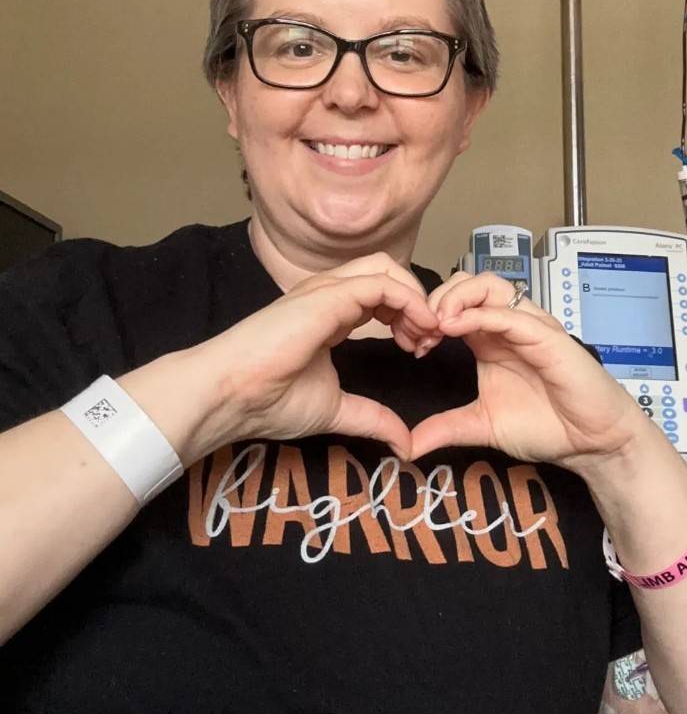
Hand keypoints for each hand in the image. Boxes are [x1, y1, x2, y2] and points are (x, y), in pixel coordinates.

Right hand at [142, 254, 438, 459]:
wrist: (230, 394)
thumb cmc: (269, 400)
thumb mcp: (335, 410)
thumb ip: (372, 418)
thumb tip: (405, 444)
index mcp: (328, 314)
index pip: (380, 297)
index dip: (407, 318)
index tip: (418, 351)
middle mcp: (329, 294)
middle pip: (388, 275)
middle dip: (417, 302)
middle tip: (429, 340)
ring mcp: (327, 290)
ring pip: (387, 269)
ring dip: (416, 297)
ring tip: (426, 332)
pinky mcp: (328, 294)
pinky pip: (382, 283)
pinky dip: (410, 300)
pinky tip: (419, 328)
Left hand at [409, 272, 643, 470]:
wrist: (590, 442)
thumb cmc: (546, 425)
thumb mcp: (482, 425)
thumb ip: (446, 428)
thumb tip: (407, 446)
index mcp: (489, 338)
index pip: (455, 302)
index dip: (427, 314)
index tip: (414, 345)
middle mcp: (507, 325)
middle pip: (468, 282)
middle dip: (437, 297)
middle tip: (421, 329)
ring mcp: (529, 326)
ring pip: (490, 285)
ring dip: (457, 296)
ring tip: (437, 323)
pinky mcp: (548, 337)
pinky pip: (512, 314)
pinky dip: (480, 314)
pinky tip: (456, 328)